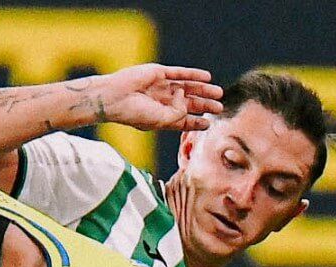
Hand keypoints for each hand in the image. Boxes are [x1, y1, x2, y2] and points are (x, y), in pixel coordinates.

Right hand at [94, 64, 223, 131]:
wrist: (115, 97)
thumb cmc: (135, 113)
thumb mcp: (162, 120)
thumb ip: (179, 113)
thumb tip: (185, 96)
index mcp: (160, 117)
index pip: (182, 120)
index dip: (195, 122)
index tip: (208, 124)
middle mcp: (161, 102)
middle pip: (188, 104)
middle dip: (204, 106)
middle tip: (219, 108)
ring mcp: (160, 86)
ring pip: (187, 88)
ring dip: (203, 90)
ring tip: (218, 93)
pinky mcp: (158, 72)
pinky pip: (179, 73)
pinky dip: (194, 74)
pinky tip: (207, 77)